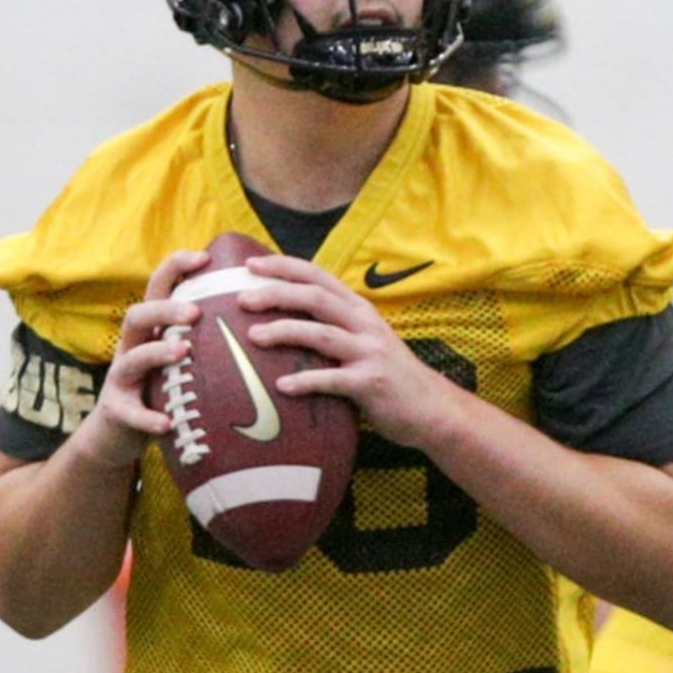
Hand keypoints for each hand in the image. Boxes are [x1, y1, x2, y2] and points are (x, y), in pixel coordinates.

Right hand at [75, 249, 208, 467]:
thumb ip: (209, 336)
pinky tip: (165, 423)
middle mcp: (132, 347)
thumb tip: (265, 316)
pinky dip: (147, 417)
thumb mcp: (182, 357)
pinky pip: (129, 412)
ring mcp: (121, 378)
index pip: (158, 288)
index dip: (176, 267)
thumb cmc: (162, 387)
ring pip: (131, 358)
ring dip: (156, 353)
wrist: (117, 433)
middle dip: (165, 310)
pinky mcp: (117, 411)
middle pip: (138, 315)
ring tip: (182, 352)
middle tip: (196, 312)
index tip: (205, 256)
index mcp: (152, 329)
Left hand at [239, 254, 457, 448]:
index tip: (250, 264)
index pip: (318, 276)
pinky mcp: (372, 383)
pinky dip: (307, 381)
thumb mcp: (364, 340)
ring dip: (285, 332)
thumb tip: (282, 322)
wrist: (431, 408)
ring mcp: (370, 352)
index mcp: (358, 309)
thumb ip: (333, 327)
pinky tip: (283, 386)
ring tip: (254, 336)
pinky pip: (334, 380)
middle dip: (277, 294)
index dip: (284, 266)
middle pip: (316, 298)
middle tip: (242, 299)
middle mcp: (364, 324)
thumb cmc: (387, 375)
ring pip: (322, 334)